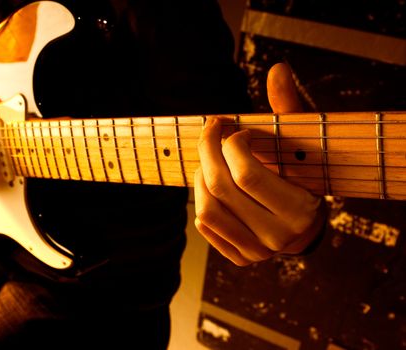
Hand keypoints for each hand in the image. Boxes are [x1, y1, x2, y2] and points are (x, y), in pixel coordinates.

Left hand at [194, 63, 325, 264]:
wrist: (306, 222)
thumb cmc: (302, 174)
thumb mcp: (301, 140)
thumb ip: (290, 106)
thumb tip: (277, 70)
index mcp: (300, 210)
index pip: (247, 175)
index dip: (231, 144)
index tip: (234, 131)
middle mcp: (278, 237)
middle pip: (221, 188)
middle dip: (207, 150)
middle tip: (210, 132)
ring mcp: (257, 251)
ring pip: (206, 208)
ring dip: (199, 176)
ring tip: (209, 160)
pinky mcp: (240, 257)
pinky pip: (204, 226)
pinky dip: (201, 198)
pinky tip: (211, 184)